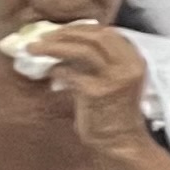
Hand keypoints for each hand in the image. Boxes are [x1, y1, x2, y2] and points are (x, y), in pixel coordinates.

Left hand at [34, 24, 160, 164]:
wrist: (121, 141)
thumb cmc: (113, 111)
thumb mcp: (116, 80)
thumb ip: (101, 62)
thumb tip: (67, 45)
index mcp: (135, 60)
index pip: (108, 32)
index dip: (81, 28)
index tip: (61, 31)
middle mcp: (129, 65)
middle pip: (95, 36)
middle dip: (65, 33)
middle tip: (42, 37)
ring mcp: (114, 78)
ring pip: (83, 49)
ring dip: (55, 46)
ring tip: (34, 48)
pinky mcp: (97, 92)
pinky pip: (71, 73)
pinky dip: (57, 70)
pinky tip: (51, 74)